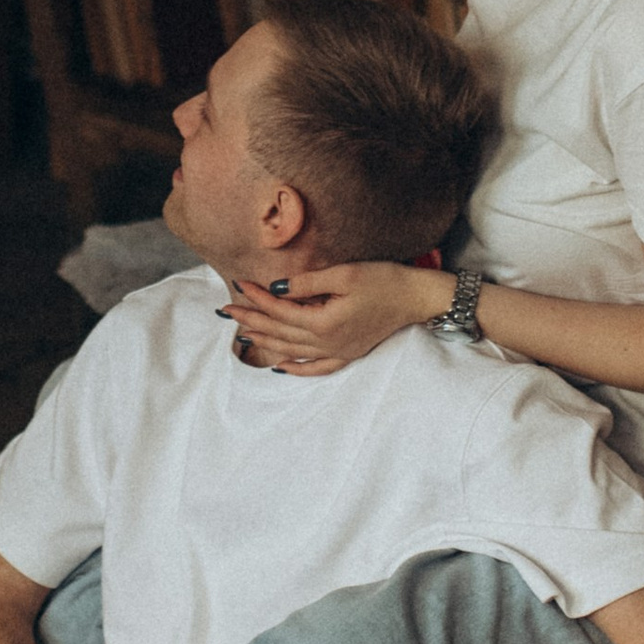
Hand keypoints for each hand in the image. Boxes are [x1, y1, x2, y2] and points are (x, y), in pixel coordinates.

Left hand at [224, 260, 446, 374]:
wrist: (417, 298)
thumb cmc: (384, 281)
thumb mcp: (344, 274)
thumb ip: (307, 282)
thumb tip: (276, 287)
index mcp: (324, 323)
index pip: (280, 311)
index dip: (257, 298)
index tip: (239, 283)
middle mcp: (328, 343)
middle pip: (281, 333)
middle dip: (252, 320)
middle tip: (226, 310)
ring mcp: (339, 351)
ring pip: (293, 351)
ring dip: (267, 342)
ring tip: (243, 334)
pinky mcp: (349, 353)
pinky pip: (317, 368)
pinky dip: (297, 369)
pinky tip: (281, 367)